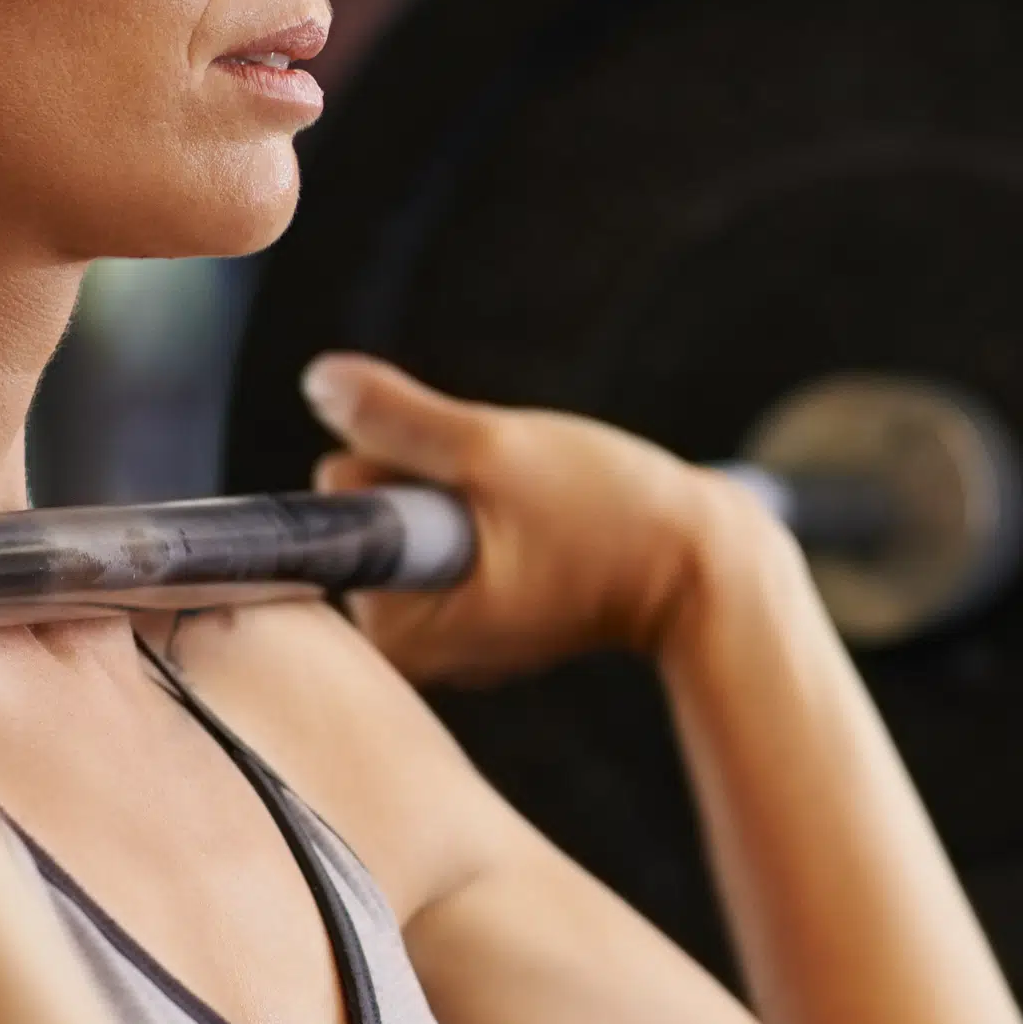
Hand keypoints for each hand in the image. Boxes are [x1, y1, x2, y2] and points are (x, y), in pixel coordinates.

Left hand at [300, 354, 780, 685]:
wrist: (704, 567)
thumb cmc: (604, 516)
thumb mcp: (493, 451)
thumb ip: (397, 418)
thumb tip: (318, 381)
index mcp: (395, 626)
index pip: (345, 492)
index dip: (408, 463)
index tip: (483, 491)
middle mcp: (410, 641)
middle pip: (376, 500)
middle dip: (438, 477)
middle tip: (520, 498)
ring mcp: (448, 627)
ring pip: (418, 506)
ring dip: (470, 487)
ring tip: (540, 511)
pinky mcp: (483, 607)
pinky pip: (455, 526)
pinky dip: (492, 509)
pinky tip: (547, 525)